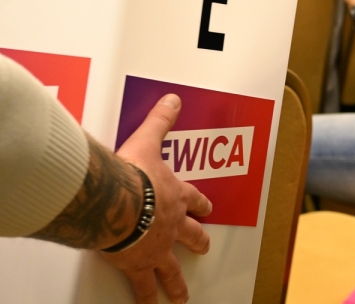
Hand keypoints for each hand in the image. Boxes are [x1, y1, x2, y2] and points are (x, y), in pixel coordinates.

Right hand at [103, 94, 211, 303]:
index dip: (201, 206)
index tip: (208, 212)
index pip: (194, 201)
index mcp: (174, 195)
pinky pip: (143, 286)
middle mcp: (171, 224)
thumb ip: (161, 121)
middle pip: (190, 236)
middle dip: (198, 242)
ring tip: (182, 297)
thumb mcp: (149, 141)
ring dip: (177, 282)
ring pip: (171, 268)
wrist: (117, 201)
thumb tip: (173, 99)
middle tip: (205, 249)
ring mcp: (156, 247)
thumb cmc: (132, 172)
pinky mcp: (136, 264)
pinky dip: (146, 297)